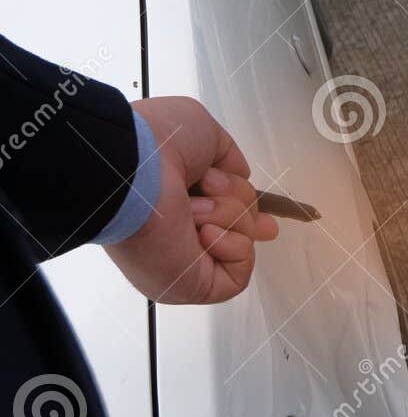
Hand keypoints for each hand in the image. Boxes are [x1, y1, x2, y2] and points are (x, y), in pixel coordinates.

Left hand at [105, 96, 278, 304]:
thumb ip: (228, 156)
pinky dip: (232, 245)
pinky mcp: (194, 284)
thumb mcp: (203, 132)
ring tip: (192, 207)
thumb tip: (241, 176)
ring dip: (228, 216)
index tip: (266, 217)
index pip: (225, 219)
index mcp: (178, 203)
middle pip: (243, 227)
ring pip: (245, 244)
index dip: (249, 216)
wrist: (131, 168)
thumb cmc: (157, 144)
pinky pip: (239, 273)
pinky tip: (203, 230)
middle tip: (209, 190)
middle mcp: (181, 235)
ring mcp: (187, 262)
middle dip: (239, 207)